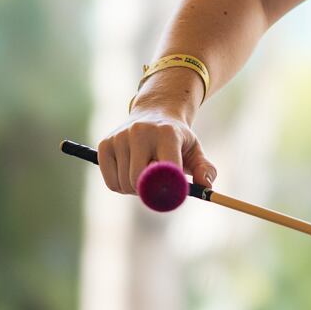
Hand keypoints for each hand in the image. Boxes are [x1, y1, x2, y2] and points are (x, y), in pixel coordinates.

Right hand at [96, 108, 219, 198]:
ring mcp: (120, 137)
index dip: (168, 189)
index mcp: (166, 133)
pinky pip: (111, 183)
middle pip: (139, 181)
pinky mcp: (105, 144)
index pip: (165, 170)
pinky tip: (130, 173)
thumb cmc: (177, 139)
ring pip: (125, 184)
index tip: (172, 196)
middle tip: (158, 187)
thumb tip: (205, 186)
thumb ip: (205, 169)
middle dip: (149, 192)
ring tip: (146, 176)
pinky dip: (121, 187)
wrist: (154, 113)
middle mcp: (140, 132)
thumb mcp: (195, 150)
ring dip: (136, 190)